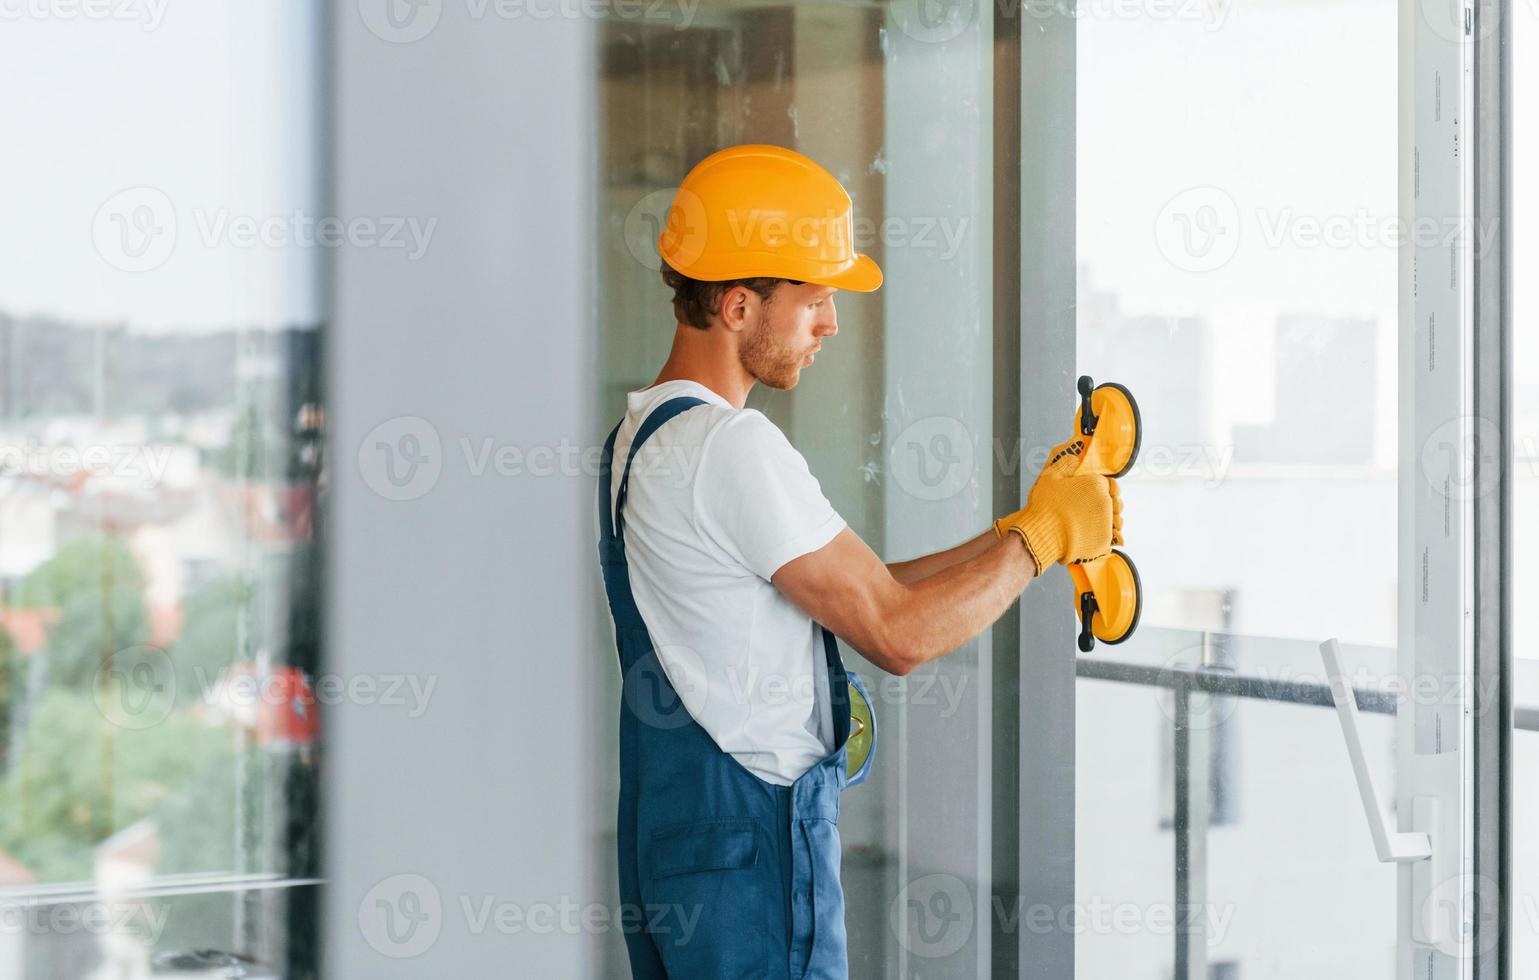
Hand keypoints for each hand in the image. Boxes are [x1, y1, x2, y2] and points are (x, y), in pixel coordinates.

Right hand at [994, 438, 1121, 568]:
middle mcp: (1106, 502)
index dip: (1105, 488)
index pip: (1112, 484)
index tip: (1096, 494)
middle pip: (1116, 502)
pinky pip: (1114, 538)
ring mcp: (1107, 522)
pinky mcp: (1105, 541)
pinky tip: (1095, 535)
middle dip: (1108, 505)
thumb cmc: (1044, 507)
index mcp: (1096, 483)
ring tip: (1094, 524)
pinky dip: (1107, 537)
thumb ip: (1067, 463)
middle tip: (1092, 511)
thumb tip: (1077, 452)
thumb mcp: (1051, 477)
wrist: (1040, 535)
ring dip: (1109, 521)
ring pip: (1117, 521)